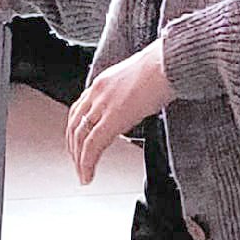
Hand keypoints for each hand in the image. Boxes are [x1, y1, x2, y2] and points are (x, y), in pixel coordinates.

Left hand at [65, 39, 172, 185]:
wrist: (167, 63)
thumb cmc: (160, 69)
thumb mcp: (135, 81)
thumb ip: (126, 95)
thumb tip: (132, 108)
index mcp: (101, 83)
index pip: (78, 110)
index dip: (74, 130)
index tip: (77, 144)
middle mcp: (97, 93)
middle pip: (74, 125)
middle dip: (73, 148)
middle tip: (77, 165)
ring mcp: (103, 104)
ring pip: (80, 137)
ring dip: (79, 160)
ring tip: (83, 175)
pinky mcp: (113, 118)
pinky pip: (92, 144)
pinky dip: (87, 162)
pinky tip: (88, 175)